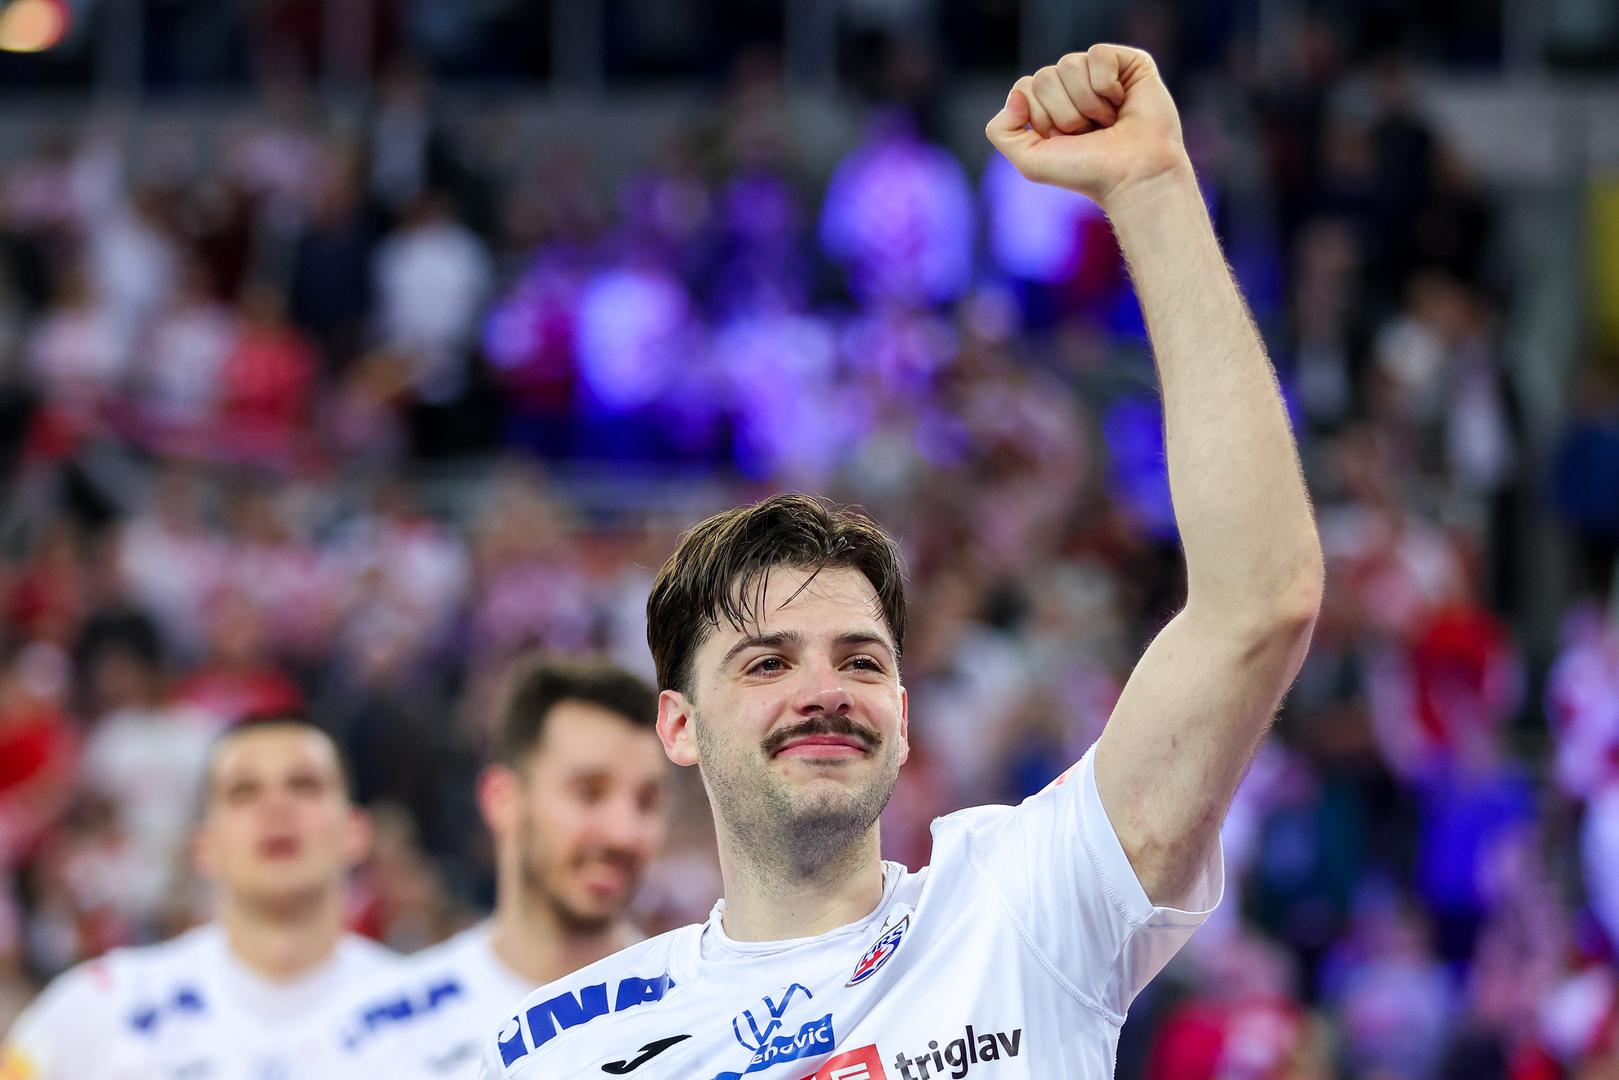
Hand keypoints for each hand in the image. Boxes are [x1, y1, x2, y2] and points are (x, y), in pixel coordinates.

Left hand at [985, 45, 1190, 208]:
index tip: (1064, 141)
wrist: (1133, 175)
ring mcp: (1099, 73)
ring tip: (1107, 122)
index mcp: (1049, 106)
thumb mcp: (1030, 161)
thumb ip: (1001, 131)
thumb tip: (1016, 93)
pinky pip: (1098, 54)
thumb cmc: (1087, 171)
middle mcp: (1073, 87)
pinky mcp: (1127, 63)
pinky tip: (1122, 102)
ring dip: (1086, 103)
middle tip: (1089, 133)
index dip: (1041, 117)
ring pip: (1069, 64)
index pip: (1024, 88)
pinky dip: (1106, 84)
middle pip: (1043, 77)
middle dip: (1064, 113)